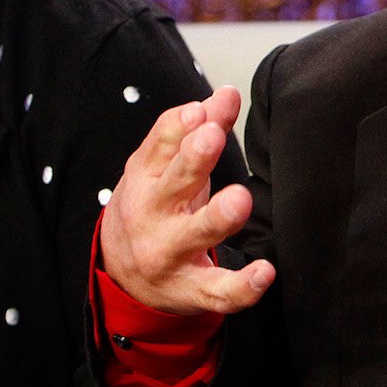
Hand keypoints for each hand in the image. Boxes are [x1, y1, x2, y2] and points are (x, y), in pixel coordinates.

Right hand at [102, 86, 274, 315]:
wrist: (122, 274)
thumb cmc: (155, 206)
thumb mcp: (165, 166)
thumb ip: (198, 129)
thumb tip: (226, 94)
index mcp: (146, 177)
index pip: (159, 145)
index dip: (180, 126)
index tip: (201, 112)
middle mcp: (154, 215)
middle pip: (173, 184)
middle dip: (192, 160)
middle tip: (212, 137)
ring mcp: (170, 253)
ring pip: (194, 236)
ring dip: (217, 218)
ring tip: (239, 199)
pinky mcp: (191, 289)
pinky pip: (217, 292)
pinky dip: (241, 286)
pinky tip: (264, 272)